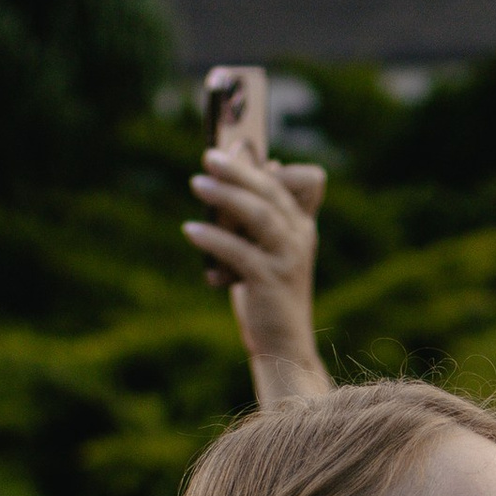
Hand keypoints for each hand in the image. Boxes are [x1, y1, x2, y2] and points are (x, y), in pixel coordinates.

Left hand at [184, 147, 328, 406]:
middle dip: (239, 170)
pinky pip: (239, 252)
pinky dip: (213, 240)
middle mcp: (301, 237)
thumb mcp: (263, 251)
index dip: (272, 164)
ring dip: (226, 197)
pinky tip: (190, 230)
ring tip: (196, 183)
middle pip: (272, 191)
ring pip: (259, 216)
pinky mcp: (270, 281)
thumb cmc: (267, 296)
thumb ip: (255, 217)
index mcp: (302, 225)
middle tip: (209, 156)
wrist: (282, 347)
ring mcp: (288, 259)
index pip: (304, 180)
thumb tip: (250, 170)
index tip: (241, 149)